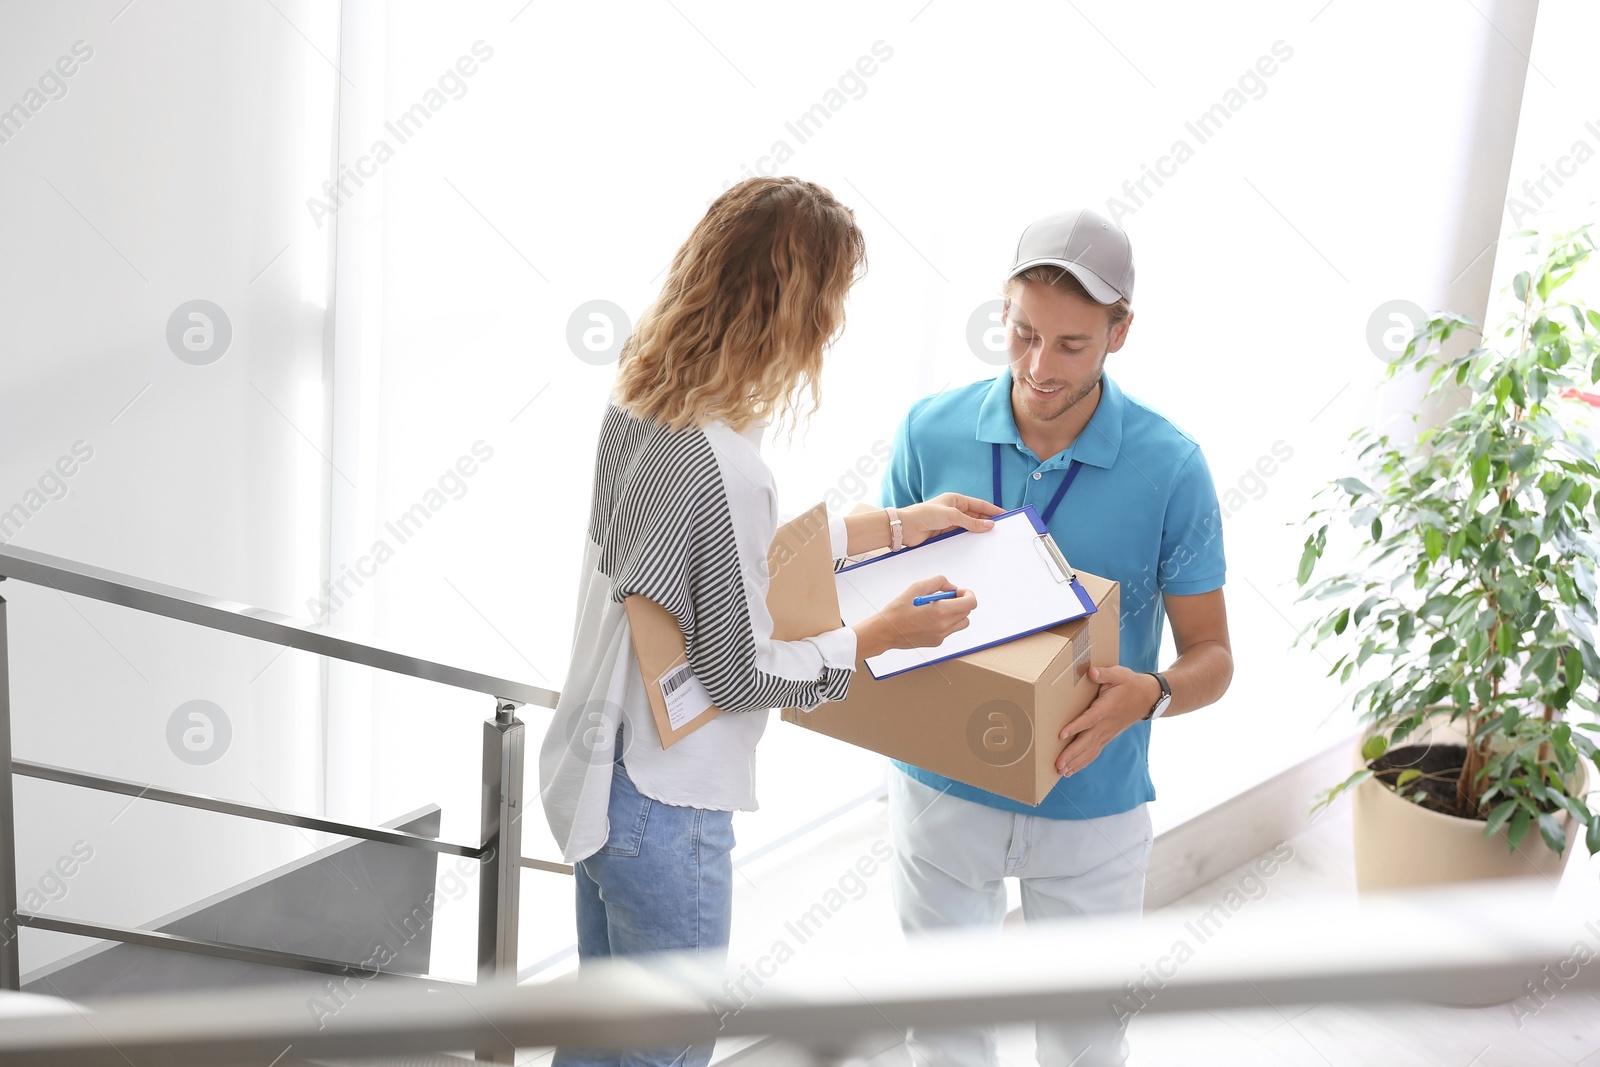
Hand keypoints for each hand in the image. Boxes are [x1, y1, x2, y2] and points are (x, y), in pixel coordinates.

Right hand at [853, 575, 976, 659]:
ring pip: (961, 622)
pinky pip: (950, 630)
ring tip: (938, 608)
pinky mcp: (936, 642)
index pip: (970, 603)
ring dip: (955, 613)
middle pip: (967, 612)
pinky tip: (930, 618)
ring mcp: (941, 636)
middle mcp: (943, 626)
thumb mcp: (916, 587)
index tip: (958, 591)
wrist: (885, 632)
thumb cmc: (897, 611)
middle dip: (960, 602)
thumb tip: (951, 587)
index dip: (967, 594)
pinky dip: (946, 622)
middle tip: (946, 597)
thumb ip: (938, 582)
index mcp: (940, 612)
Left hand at [898, 493, 1003, 547]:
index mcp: (955, 500)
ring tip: (992, 538)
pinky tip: (977, 544)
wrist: (906, 527)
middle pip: (975, 516)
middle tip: (1001, 529)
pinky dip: (969, 539)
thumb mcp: (952, 515)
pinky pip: (961, 536)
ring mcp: (949, 522)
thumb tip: (989, 525)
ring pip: (969, 527)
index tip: (1004, 515)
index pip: (979, 505)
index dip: (992, 510)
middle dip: (987, 522)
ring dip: (978, 532)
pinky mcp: (944, 534)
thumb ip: (971, 522)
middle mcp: (953, 510)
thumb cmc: (925, 514)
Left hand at [1056, 666, 1158, 776]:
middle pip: (1087, 741)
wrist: (1148, 698)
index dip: (1076, 727)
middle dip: (1072, 753)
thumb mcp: (1119, 674)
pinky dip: (1083, 762)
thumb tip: (1091, 671)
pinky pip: (1094, 752)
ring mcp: (1107, 733)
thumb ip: (1104, 674)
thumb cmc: (1130, 684)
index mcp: (1107, 708)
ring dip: (1076, 762)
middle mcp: (1106, 724)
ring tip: (1061, 771)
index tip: (1062, 735)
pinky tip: (1072, 770)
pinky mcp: (1107, 737)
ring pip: (1090, 750)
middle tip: (1058, 764)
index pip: (1089, 719)